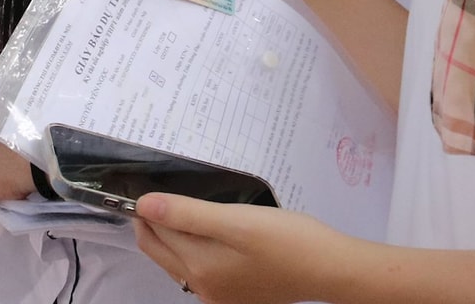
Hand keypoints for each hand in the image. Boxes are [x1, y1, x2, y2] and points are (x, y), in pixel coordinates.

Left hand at [134, 193, 346, 303]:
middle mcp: (203, 288)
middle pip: (160, 250)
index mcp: (199, 268)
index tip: (143, 182)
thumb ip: (186, 213)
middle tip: (158, 190)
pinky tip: (207, 230)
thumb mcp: (235, 219)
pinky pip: (199, 269)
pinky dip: (193, 247)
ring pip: (178, 260)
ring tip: (183, 205)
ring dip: (173, 234)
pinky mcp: (236, 295)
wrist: (331, 268)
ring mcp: (220, 296)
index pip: (153, 233)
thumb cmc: (287, 240)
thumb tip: (143, 204)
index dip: (145, 206)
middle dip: (153, 221)